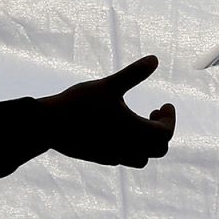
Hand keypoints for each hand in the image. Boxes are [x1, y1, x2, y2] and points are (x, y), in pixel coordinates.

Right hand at [37, 55, 175, 167]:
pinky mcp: (99, 158)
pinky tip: (117, 130)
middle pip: (159, 150)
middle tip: (153, 112)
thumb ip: (133, 74)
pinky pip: (124, 159)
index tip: (165, 104)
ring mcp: (113, 156)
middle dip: (161, 131)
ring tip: (137, 123)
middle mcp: (127, 148)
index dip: (170, 119)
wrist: (48, 126)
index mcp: (134, 132)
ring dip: (146, 143)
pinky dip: (130, 147)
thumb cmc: (79, 104)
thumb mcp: (108, 85)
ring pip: (141, 159)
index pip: (165, 133)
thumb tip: (155, 59)